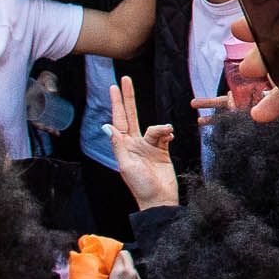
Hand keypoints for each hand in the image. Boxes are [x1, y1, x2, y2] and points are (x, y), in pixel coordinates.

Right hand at [95, 249, 144, 278]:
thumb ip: (96, 274)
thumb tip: (95, 266)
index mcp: (120, 271)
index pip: (118, 252)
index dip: (111, 254)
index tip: (106, 259)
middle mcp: (132, 273)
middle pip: (127, 256)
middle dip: (119, 259)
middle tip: (110, 266)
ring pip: (132, 268)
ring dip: (125, 269)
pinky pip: (136, 278)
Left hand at [106, 78, 179, 209]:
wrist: (159, 199)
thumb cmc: (140, 186)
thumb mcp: (126, 165)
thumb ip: (118, 145)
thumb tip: (107, 126)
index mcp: (123, 146)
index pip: (118, 120)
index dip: (116, 103)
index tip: (113, 87)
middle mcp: (134, 143)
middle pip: (131, 115)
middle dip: (128, 97)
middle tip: (126, 79)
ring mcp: (148, 146)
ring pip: (154, 126)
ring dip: (160, 128)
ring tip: (166, 134)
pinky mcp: (162, 150)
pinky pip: (164, 134)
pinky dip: (167, 132)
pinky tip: (170, 136)